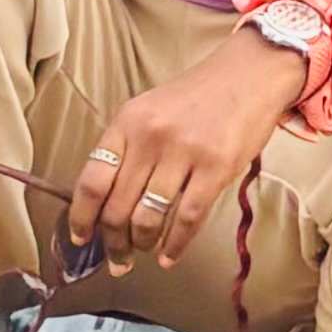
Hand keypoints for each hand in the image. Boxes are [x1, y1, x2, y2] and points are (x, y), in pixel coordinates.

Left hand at [63, 36, 304, 277]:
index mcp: (128, 121)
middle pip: (117, 208)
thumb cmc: (198, 97)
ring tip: (145, 250)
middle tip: (118, 259)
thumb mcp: (150, 110)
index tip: (82, 239)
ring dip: (142, 245)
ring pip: (148, 219)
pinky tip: (169, 256)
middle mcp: (150, 136)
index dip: (82, 219)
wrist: (250, 72)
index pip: (92, 181)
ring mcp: (184, 151)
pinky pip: (187, 219)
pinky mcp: (216, 167)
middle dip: (114, 244)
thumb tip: (104, 204)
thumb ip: (127, 149)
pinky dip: (174, 246)